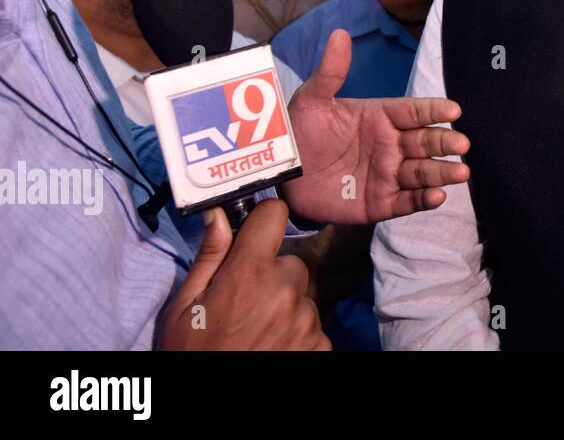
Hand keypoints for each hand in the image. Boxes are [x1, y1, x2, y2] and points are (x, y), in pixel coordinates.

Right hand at [159, 201, 328, 349]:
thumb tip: (219, 214)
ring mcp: (307, 319)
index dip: (262, 221)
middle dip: (270, 276)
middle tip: (244, 304)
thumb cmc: (190, 355)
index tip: (254, 234)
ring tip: (255, 333)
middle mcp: (285, 290)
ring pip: (301, 296)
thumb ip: (209, 256)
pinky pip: (312, 325)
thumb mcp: (184, 306)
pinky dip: (296, 334)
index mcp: (250, 273)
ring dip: (284, 307)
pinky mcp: (321, 345)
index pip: (273, 215)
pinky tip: (271, 348)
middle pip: (289, 263)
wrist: (208, 406)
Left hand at [282, 29, 470, 223]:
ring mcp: (388, 174)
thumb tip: (340, 34)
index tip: (453, 110)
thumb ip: (330, 72)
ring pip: (423, 172)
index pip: (414, 111)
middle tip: (461, 143)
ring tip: (461, 172)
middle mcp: (391, 144)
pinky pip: (407, 201)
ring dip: (443, 172)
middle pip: (426, 141)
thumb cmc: (300, 133)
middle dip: (445, 142)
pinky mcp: (381, 202)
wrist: (282, 176)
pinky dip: (424, 199)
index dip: (434, 110)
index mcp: (381, 117)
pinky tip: (437, 196)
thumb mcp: (311, 100)